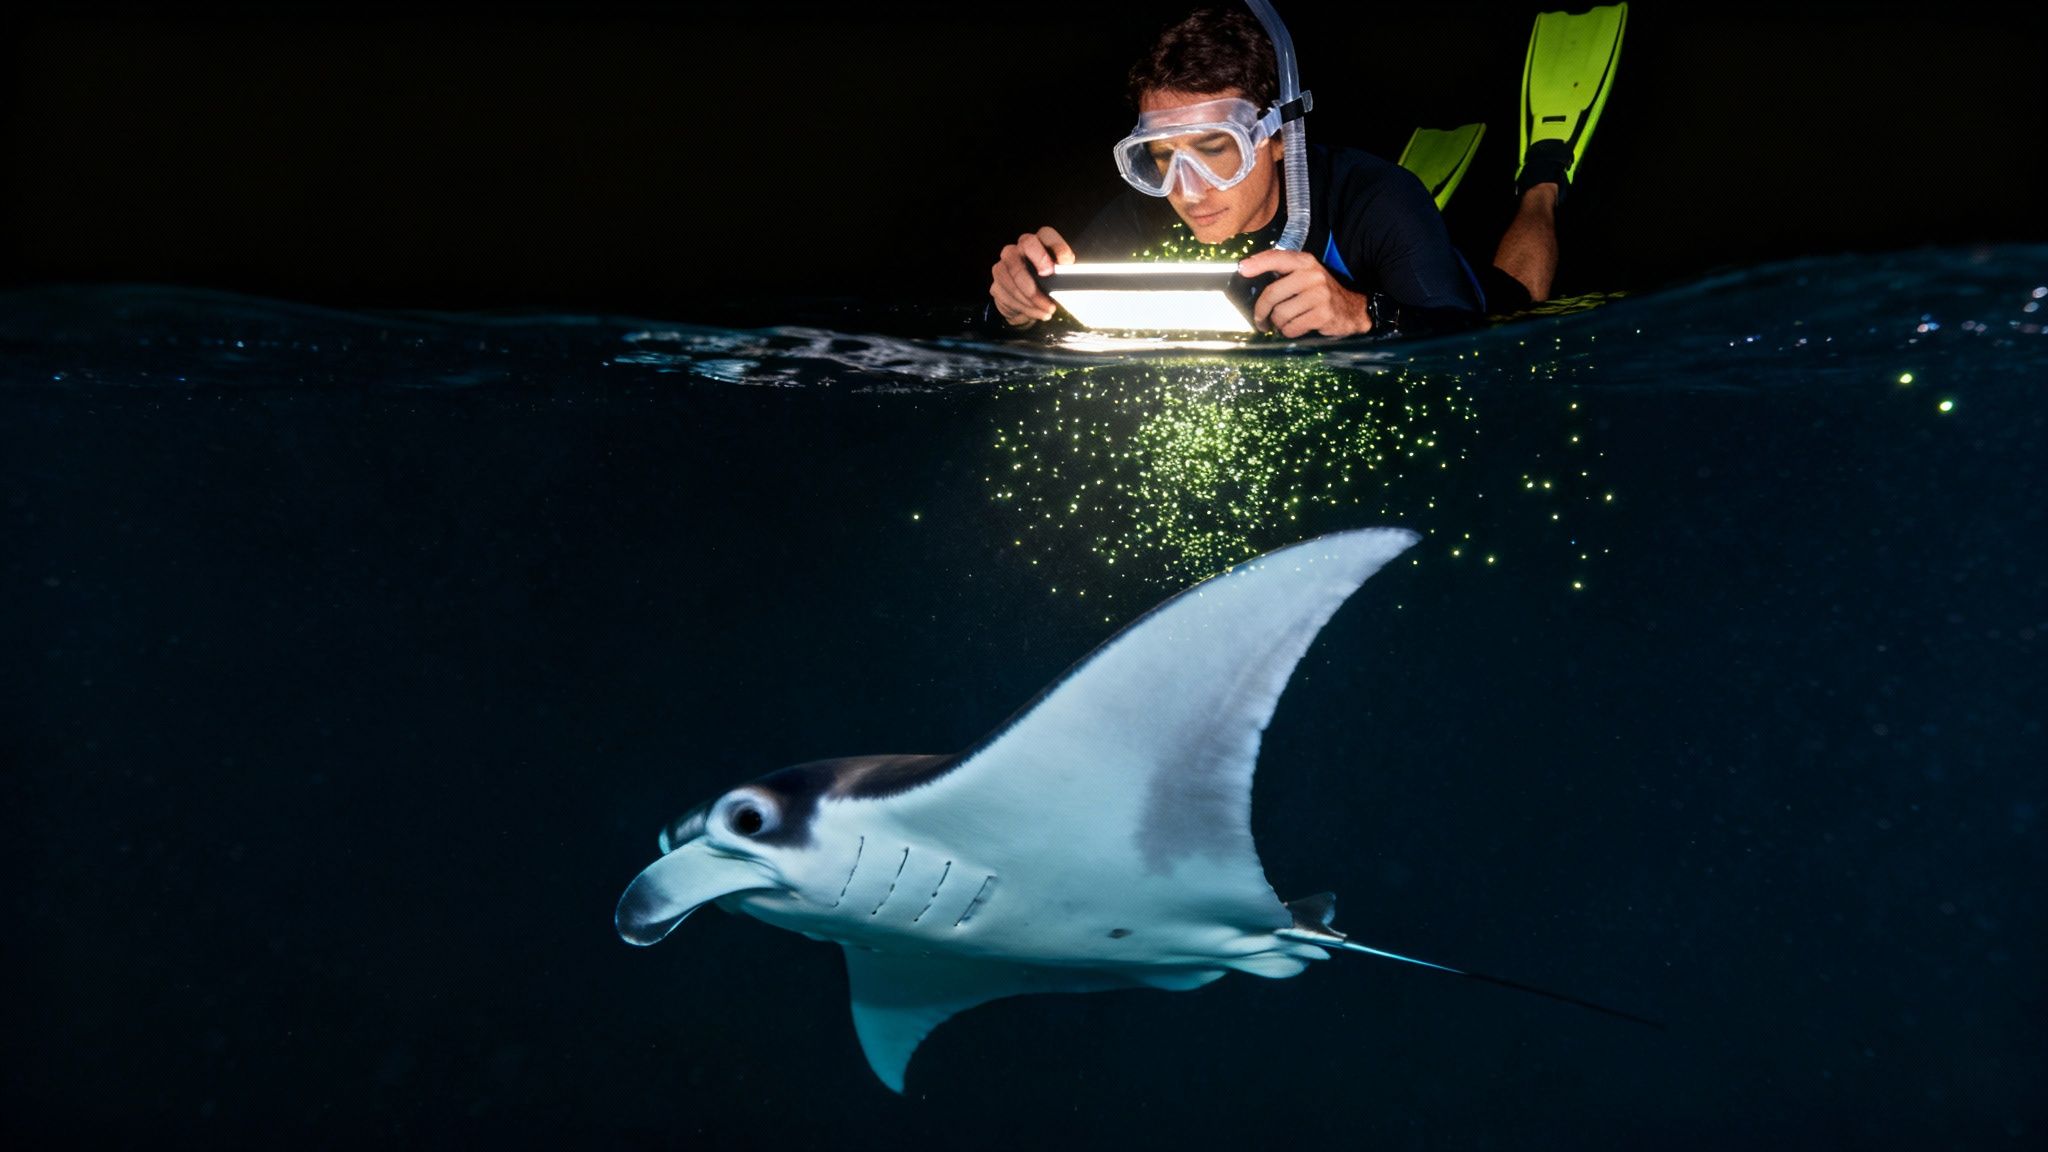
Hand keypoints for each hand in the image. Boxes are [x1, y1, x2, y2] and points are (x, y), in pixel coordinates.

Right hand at [989, 227, 1074, 327]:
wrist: (1025, 309)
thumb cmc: (1044, 289)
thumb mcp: (1058, 281)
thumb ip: (1063, 275)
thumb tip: (1071, 278)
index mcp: (1037, 244)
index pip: (1046, 234)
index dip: (1057, 245)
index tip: (1066, 262)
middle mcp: (1018, 250)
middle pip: (1026, 244)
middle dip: (1039, 259)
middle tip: (1049, 276)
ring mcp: (1003, 266)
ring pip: (1015, 273)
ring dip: (1033, 295)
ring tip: (1048, 309)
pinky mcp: (996, 285)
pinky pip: (1008, 294)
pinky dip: (1025, 307)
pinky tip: (1037, 312)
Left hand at [1236, 249, 1373, 337]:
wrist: (1354, 309)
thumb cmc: (1323, 294)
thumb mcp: (1308, 276)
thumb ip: (1285, 273)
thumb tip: (1248, 271)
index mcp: (1306, 262)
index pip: (1277, 257)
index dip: (1257, 263)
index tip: (1242, 269)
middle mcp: (1312, 275)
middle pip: (1272, 293)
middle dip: (1261, 311)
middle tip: (1260, 320)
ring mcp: (1319, 295)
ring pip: (1280, 314)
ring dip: (1278, 324)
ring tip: (1285, 324)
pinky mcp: (1322, 314)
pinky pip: (1292, 328)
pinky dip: (1290, 332)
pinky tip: (1297, 328)